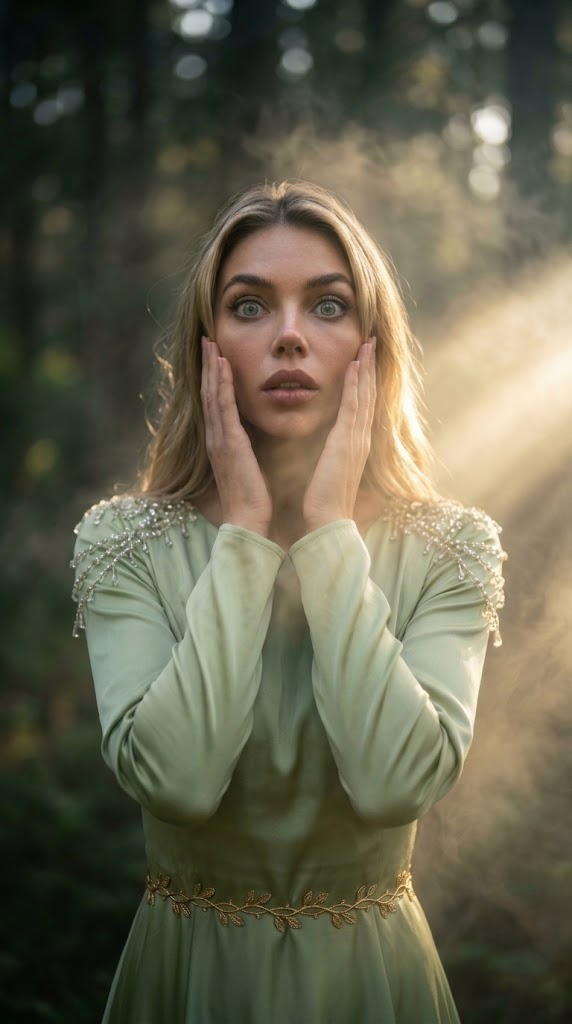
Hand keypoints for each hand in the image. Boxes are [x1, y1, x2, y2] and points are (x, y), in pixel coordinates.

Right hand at [201, 337, 271, 535]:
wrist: (247, 521)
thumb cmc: (252, 499)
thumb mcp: (249, 466)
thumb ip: (247, 448)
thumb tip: (254, 435)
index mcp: (221, 443)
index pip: (215, 403)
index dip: (213, 378)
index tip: (215, 355)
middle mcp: (215, 437)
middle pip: (208, 393)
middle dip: (208, 365)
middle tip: (207, 339)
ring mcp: (219, 439)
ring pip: (212, 395)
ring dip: (212, 367)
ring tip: (211, 343)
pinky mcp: (229, 443)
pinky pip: (223, 407)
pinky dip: (221, 385)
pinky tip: (222, 365)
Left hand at [303, 338, 375, 532]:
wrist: (327, 522)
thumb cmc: (324, 503)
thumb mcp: (328, 471)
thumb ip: (330, 456)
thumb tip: (326, 448)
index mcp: (354, 445)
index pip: (361, 407)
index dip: (364, 382)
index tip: (363, 360)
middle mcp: (360, 439)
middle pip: (368, 395)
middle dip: (369, 368)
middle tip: (370, 341)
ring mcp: (357, 439)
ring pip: (365, 395)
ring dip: (366, 368)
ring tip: (366, 344)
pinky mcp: (348, 442)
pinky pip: (353, 406)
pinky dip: (356, 384)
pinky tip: (355, 365)